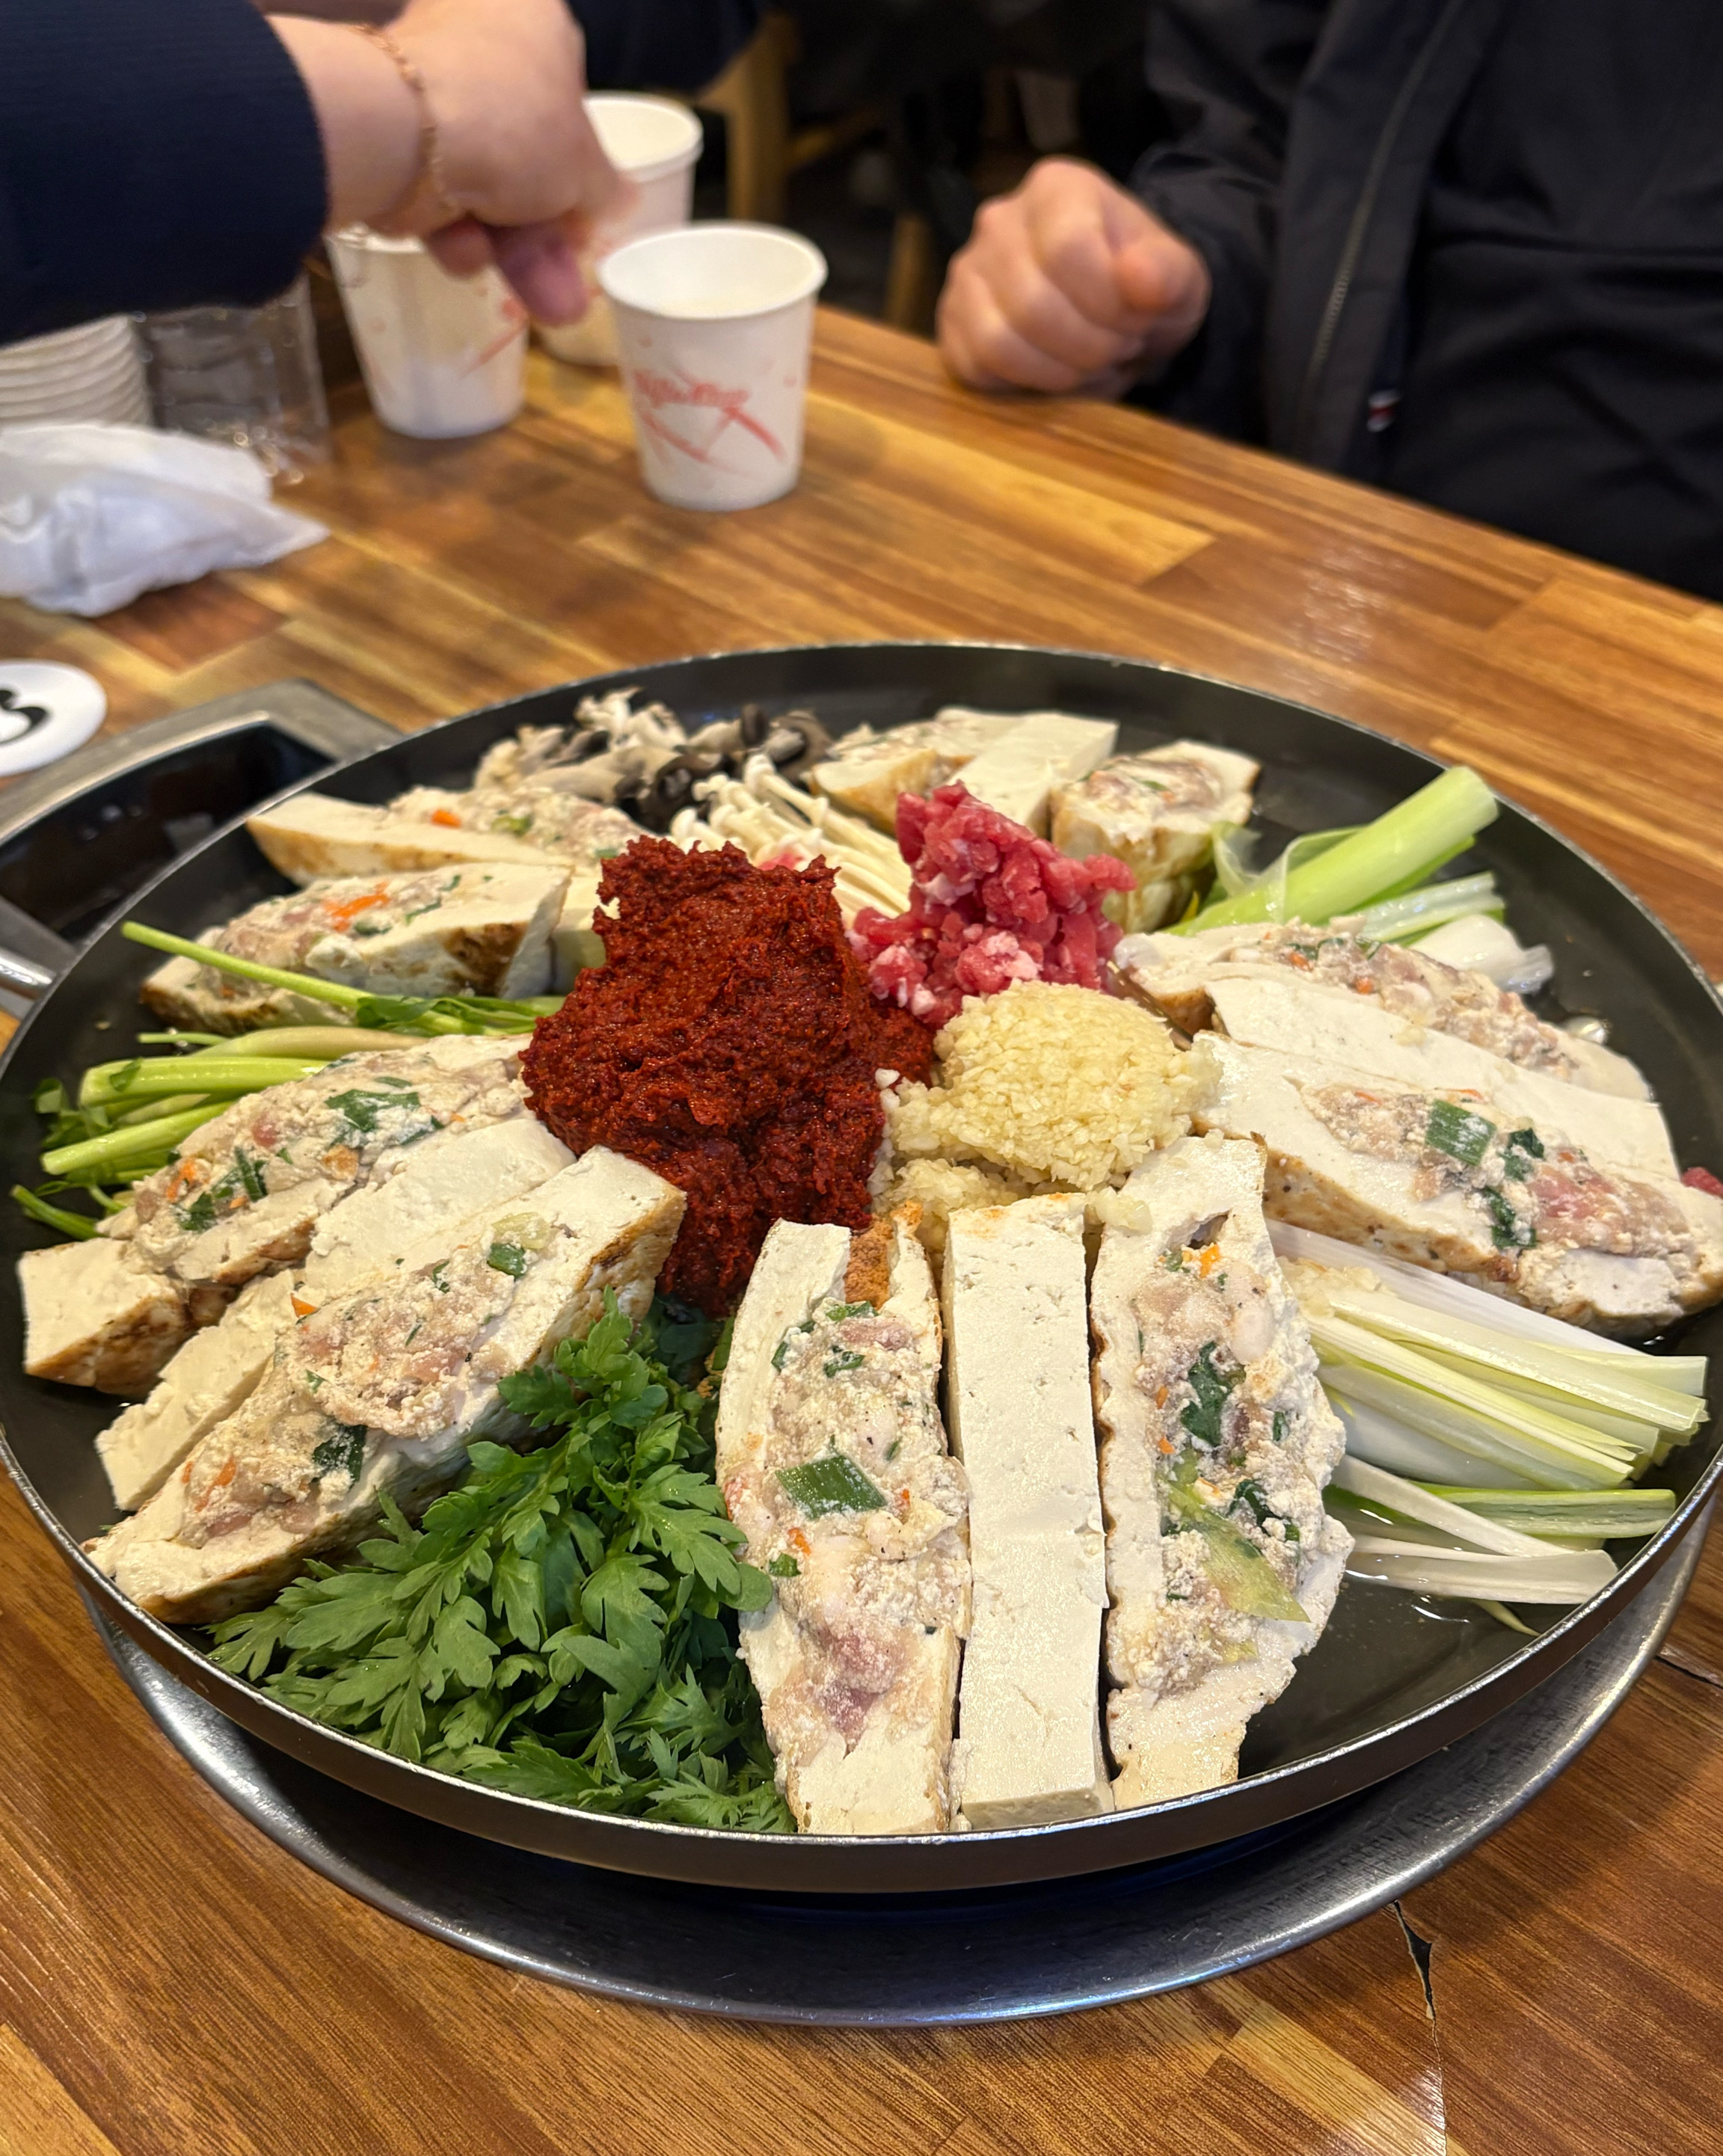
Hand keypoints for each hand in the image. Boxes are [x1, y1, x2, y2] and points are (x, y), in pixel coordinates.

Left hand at [273, 0, 627, 322]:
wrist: (405, 134)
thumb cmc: (516, 125)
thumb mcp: (585, 168)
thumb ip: (607, 188)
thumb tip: (623, 198)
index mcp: (532, 17)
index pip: (567, 97)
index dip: (579, 171)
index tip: (583, 222)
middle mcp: (476, 36)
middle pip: (521, 150)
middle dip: (545, 234)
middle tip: (564, 291)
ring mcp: (426, 81)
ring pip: (479, 176)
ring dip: (511, 250)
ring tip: (543, 308)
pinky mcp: (385, 125)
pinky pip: (433, 181)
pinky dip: (451, 226)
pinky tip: (466, 254)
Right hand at [937, 157, 1210, 395]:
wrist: (1114, 309)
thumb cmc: (1141, 288)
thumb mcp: (1178, 278)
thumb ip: (1167, 273)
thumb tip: (1139, 277)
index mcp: (1057, 188)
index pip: (1069, 249)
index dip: (1108, 305)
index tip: (1137, 321)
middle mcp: (999, 220)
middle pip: (1032, 304)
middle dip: (1088, 347)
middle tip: (1116, 349)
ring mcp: (967, 272)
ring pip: (997, 341)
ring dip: (1056, 372)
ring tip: (1088, 363)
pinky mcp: (951, 322)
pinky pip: (975, 367)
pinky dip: (1022, 384)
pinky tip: (1053, 371)